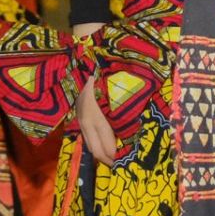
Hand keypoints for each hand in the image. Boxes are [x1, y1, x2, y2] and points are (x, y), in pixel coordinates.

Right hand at [68, 22, 117, 162]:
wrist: (86, 51)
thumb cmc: (106, 69)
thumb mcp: (120, 89)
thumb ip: (128, 110)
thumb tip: (136, 130)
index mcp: (97, 117)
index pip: (107, 148)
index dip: (117, 158)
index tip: (130, 161)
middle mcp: (86, 120)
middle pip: (97, 151)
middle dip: (110, 160)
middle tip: (124, 164)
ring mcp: (80, 117)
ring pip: (90, 144)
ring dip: (102, 152)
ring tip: (116, 157)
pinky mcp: (78, 112)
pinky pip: (86, 134)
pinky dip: (96, 142)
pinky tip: (105, 142)